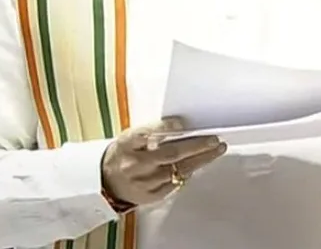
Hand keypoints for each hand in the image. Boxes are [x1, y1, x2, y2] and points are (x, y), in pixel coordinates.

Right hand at [100, 117, 226, 206]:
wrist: (105, 182)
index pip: (146, 134)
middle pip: (171, 154)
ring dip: (200, 160)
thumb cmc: (123, 155)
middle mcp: (135, 165)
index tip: (182, 124)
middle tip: (214, 140)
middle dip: (197, 146)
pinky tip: (198, 165)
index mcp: (127, 145)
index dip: (165, 127)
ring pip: (177, 170)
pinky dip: (187, 173)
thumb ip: (151, 132)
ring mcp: (144, 183)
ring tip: (215, 151)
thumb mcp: (130, 137)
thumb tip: (180, 127)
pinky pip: (174, 184)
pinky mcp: (150, 196)